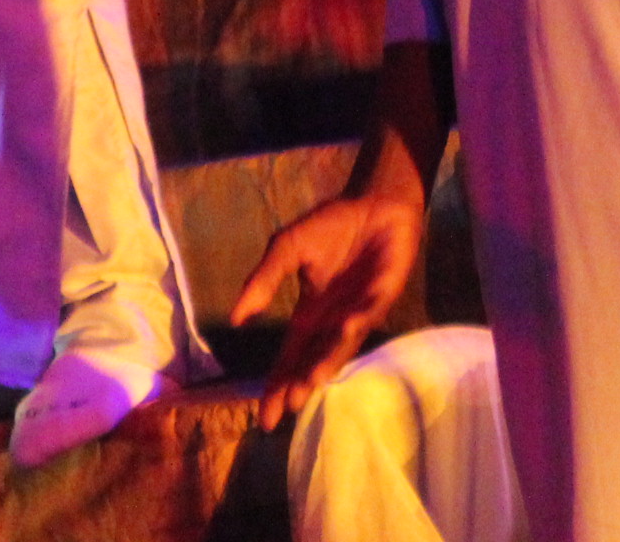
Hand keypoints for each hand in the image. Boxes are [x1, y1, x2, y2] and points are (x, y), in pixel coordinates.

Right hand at [229, 192, 425, 423]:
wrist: (374, 203)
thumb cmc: (331, 226)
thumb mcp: (287, 248)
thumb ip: (265, 280)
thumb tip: (237, 316)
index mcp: (310, 313)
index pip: (290, 356)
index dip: (276, 383)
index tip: (264, 416)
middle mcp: (334, 321)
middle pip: (312, 361)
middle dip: (297, 386)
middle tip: (284, 411)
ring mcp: (359, 312)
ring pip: (339, 347)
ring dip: (324, 366)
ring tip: (308, 385)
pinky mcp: (382, 297)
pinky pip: (366, 315)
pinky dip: (354, 325)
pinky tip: (341, 333)